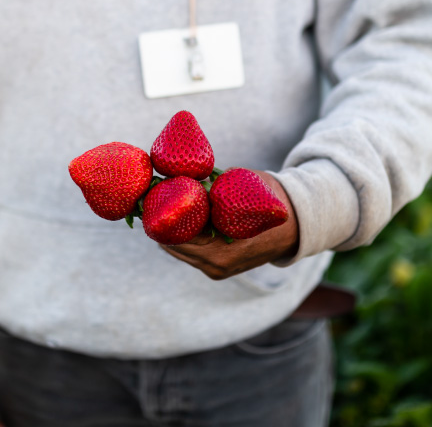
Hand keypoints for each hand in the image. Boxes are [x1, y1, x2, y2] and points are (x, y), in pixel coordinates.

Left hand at [161, 170, 298, 279]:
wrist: (299, 224)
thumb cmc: (272, 200)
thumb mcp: (243, 187)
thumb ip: (212, 187)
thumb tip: (180, 175)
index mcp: (221, 252)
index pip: (177, 237)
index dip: (160, 216)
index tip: (148, 197)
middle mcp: (216, 266)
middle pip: (172, 245)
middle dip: (160, 222)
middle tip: (146, 199)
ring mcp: (217, 270)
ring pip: (178, 249)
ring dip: (169, 230)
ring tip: (156, 205)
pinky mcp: (218, 267)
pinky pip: (190, 251)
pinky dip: (182, 235)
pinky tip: (175, 216)